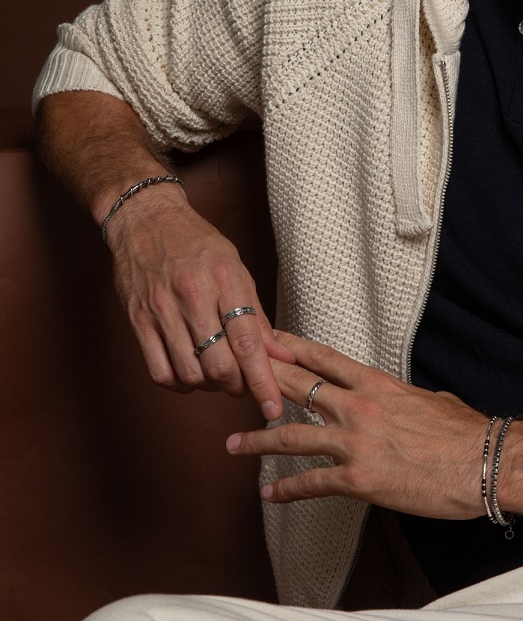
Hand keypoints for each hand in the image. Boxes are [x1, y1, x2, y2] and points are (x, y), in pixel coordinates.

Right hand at [106, 186, 292, 419]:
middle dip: (238, 386)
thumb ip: (257, 315)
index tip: (274, 407)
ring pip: (190, 374)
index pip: (248, 341)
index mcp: (226, 279)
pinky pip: (159, 372)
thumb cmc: (198, 243)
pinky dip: (179, 385)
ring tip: (218, 373)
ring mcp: (162, 310)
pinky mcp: (138, 321)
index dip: (263, 380)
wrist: (145, 219)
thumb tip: (281, 355)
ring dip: (209, 387)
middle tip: (245, 383)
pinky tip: (190, 374)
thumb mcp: (236, 268)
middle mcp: (193, 295)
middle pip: (219, 365)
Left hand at [226, 331, 488, 518]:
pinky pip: (311, 482)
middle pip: (297, 386)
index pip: (323, 358)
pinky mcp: (358, 479)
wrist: (484, 461)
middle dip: (262, 379)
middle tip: (233, 375)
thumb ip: (407, 397)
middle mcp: (358, 407)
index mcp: (376, 384)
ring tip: (233, 445)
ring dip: (258, 441)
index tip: (268, 337)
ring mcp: (354, 442)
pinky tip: (269, 494)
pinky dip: (286, 489)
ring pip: (291, 436)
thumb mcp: (431, 399)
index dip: (291, 346)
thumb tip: (407, 399)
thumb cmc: (464, 432)